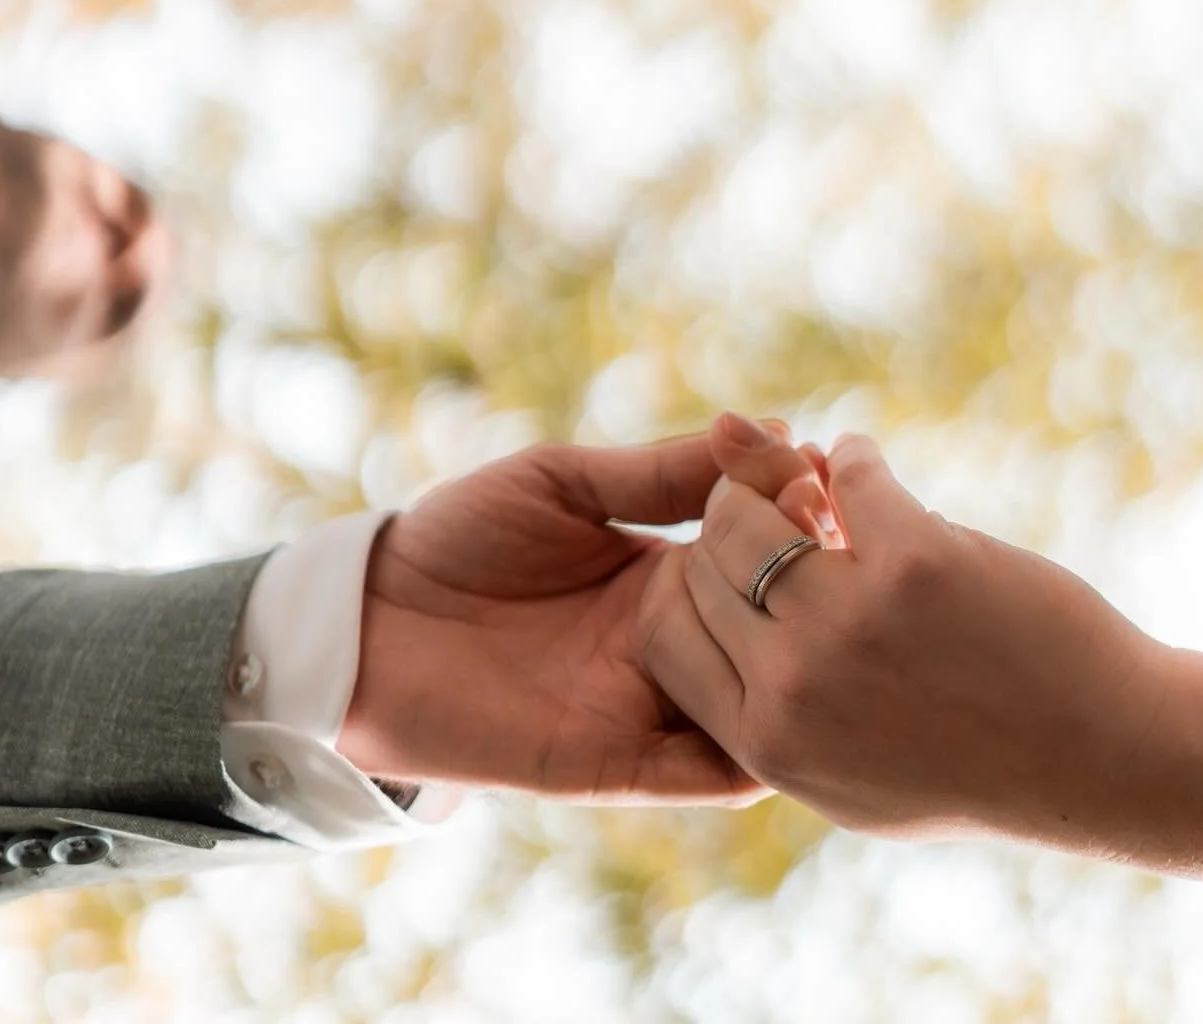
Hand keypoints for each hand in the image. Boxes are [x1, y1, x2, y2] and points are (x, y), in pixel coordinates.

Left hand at [336, 430, 818, 804]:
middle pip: (773, 624)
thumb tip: (764, 429)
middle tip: (837, 534)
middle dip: (812, 581)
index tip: (829, 468)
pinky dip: (753, 751)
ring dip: (797, 665)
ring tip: (828, 612)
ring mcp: (648, 703)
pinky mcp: (617, 763)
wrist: (366, 624)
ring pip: (760, 702)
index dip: (797, 511)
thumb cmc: (455, 537)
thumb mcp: (560, 482)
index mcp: (662, 568)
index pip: (760, 547)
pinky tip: (785, 705)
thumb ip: (654, 472)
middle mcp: (670, 639)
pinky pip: (707, 772)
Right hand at [640, 431, 1183, 848]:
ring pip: (752, 507)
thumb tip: (707, 584)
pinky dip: (858, 456)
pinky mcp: (913, 561)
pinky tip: (873, 471)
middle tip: (784, 511)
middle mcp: (795, 689)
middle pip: (704, 558)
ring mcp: (849, 624)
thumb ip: (772, 707)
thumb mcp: (848, 772)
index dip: (697, 582)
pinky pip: (849, 469)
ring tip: (821, 484)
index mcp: (768, 744)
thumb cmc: (976, 757)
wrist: (1109, 760)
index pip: (667, 629)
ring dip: (781, 477)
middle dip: (737, 521)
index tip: (743, 565)